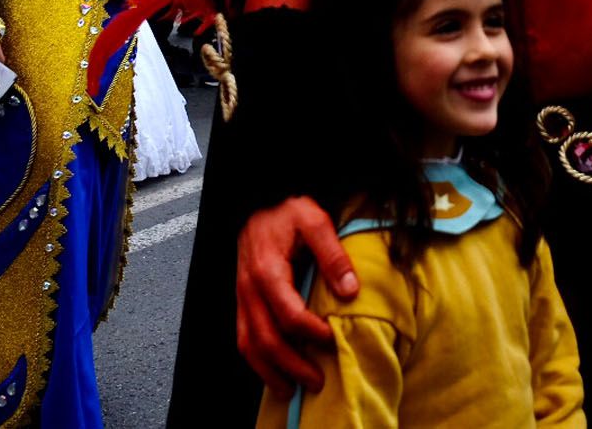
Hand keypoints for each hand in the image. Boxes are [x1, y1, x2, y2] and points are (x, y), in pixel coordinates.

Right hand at [236, 196, 358, 394]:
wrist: (257, 201)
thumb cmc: (286, 210)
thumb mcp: (314, 220)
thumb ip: (332, 254)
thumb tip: (349, 290)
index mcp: (268, 269)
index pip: (290, 314)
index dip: (313, 333)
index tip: (334, 340)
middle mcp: (249, 288)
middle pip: (266, 339)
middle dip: (292, 365)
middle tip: (318, 381)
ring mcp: (242, 297)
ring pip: (249, 345)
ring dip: (270, 372)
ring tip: (292, 390)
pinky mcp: (241, 301)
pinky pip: (243, 338)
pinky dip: (257, 362)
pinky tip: (275, 373)